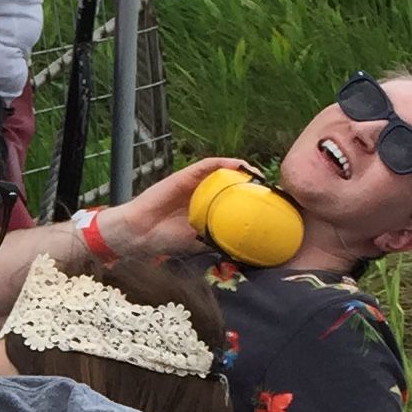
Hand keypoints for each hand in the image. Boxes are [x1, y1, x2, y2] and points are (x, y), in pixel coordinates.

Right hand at [101, 154, 255, 261]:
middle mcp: (204, 193)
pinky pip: (209, 164)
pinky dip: (225, 162)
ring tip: (259, 176)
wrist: (141, 233)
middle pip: (233, 182)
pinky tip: (240, 166)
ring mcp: (195, 182)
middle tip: (270, 189)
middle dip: (252, 184)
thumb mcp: (200, 242)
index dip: (252, 199)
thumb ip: (218, 239)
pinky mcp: (186, 175)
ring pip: (224, 170)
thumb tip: (244, 248)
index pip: (234, 199)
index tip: (270, 203)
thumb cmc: (166, 239)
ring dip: (243, 170)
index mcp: (208, 209)